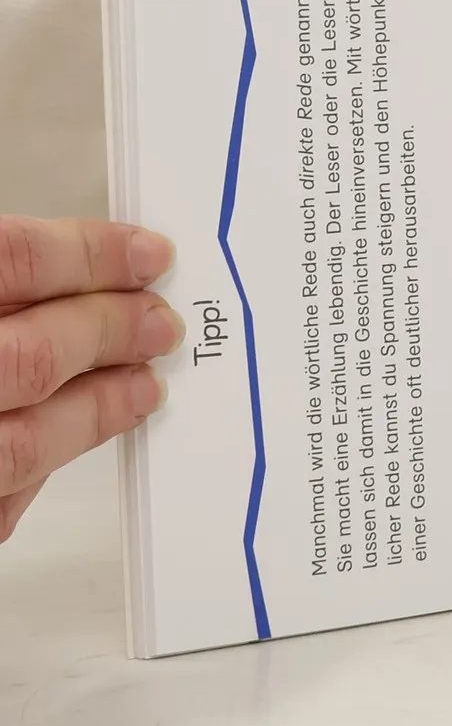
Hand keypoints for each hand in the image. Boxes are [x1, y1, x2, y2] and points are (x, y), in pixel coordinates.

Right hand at [0, 218, 177, 543]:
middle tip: (162, 324)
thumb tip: (83, 275)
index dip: (90, 254)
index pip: (12, 261)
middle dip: (108, 334)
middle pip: (27, 357)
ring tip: (144, 387)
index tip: (151, 254)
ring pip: (17, 445)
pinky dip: (40, 471)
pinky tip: (75, 438)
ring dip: (93, 412)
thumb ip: (8, 293)